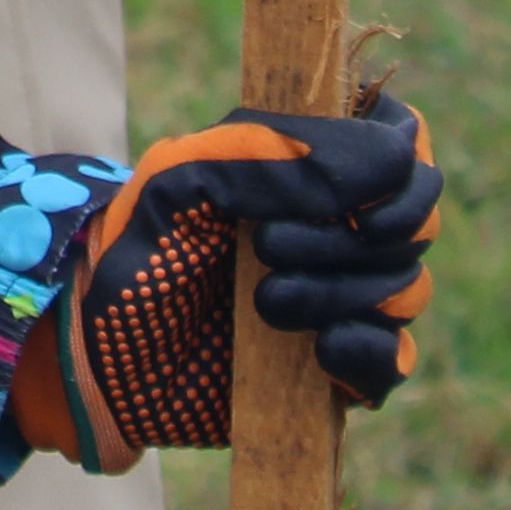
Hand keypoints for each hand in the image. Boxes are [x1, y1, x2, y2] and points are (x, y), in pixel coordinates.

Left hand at [15, 90, 441, 471]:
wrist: (94, 348)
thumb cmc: (137, 244)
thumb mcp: (185, 176)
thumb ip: (272, 154)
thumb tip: (383, 167)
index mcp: (312, 164)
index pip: (402, 141)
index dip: (395, 165)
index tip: (352, 192)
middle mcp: (342, 227)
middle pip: (415, 220)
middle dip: (350, 237)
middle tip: (266, 246)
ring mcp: (345, 298)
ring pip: (406, 291)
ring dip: (340, 293)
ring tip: (264, 304)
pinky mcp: (337, 368)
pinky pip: (393, 363)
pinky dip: (369, 353)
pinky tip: (320, 351)